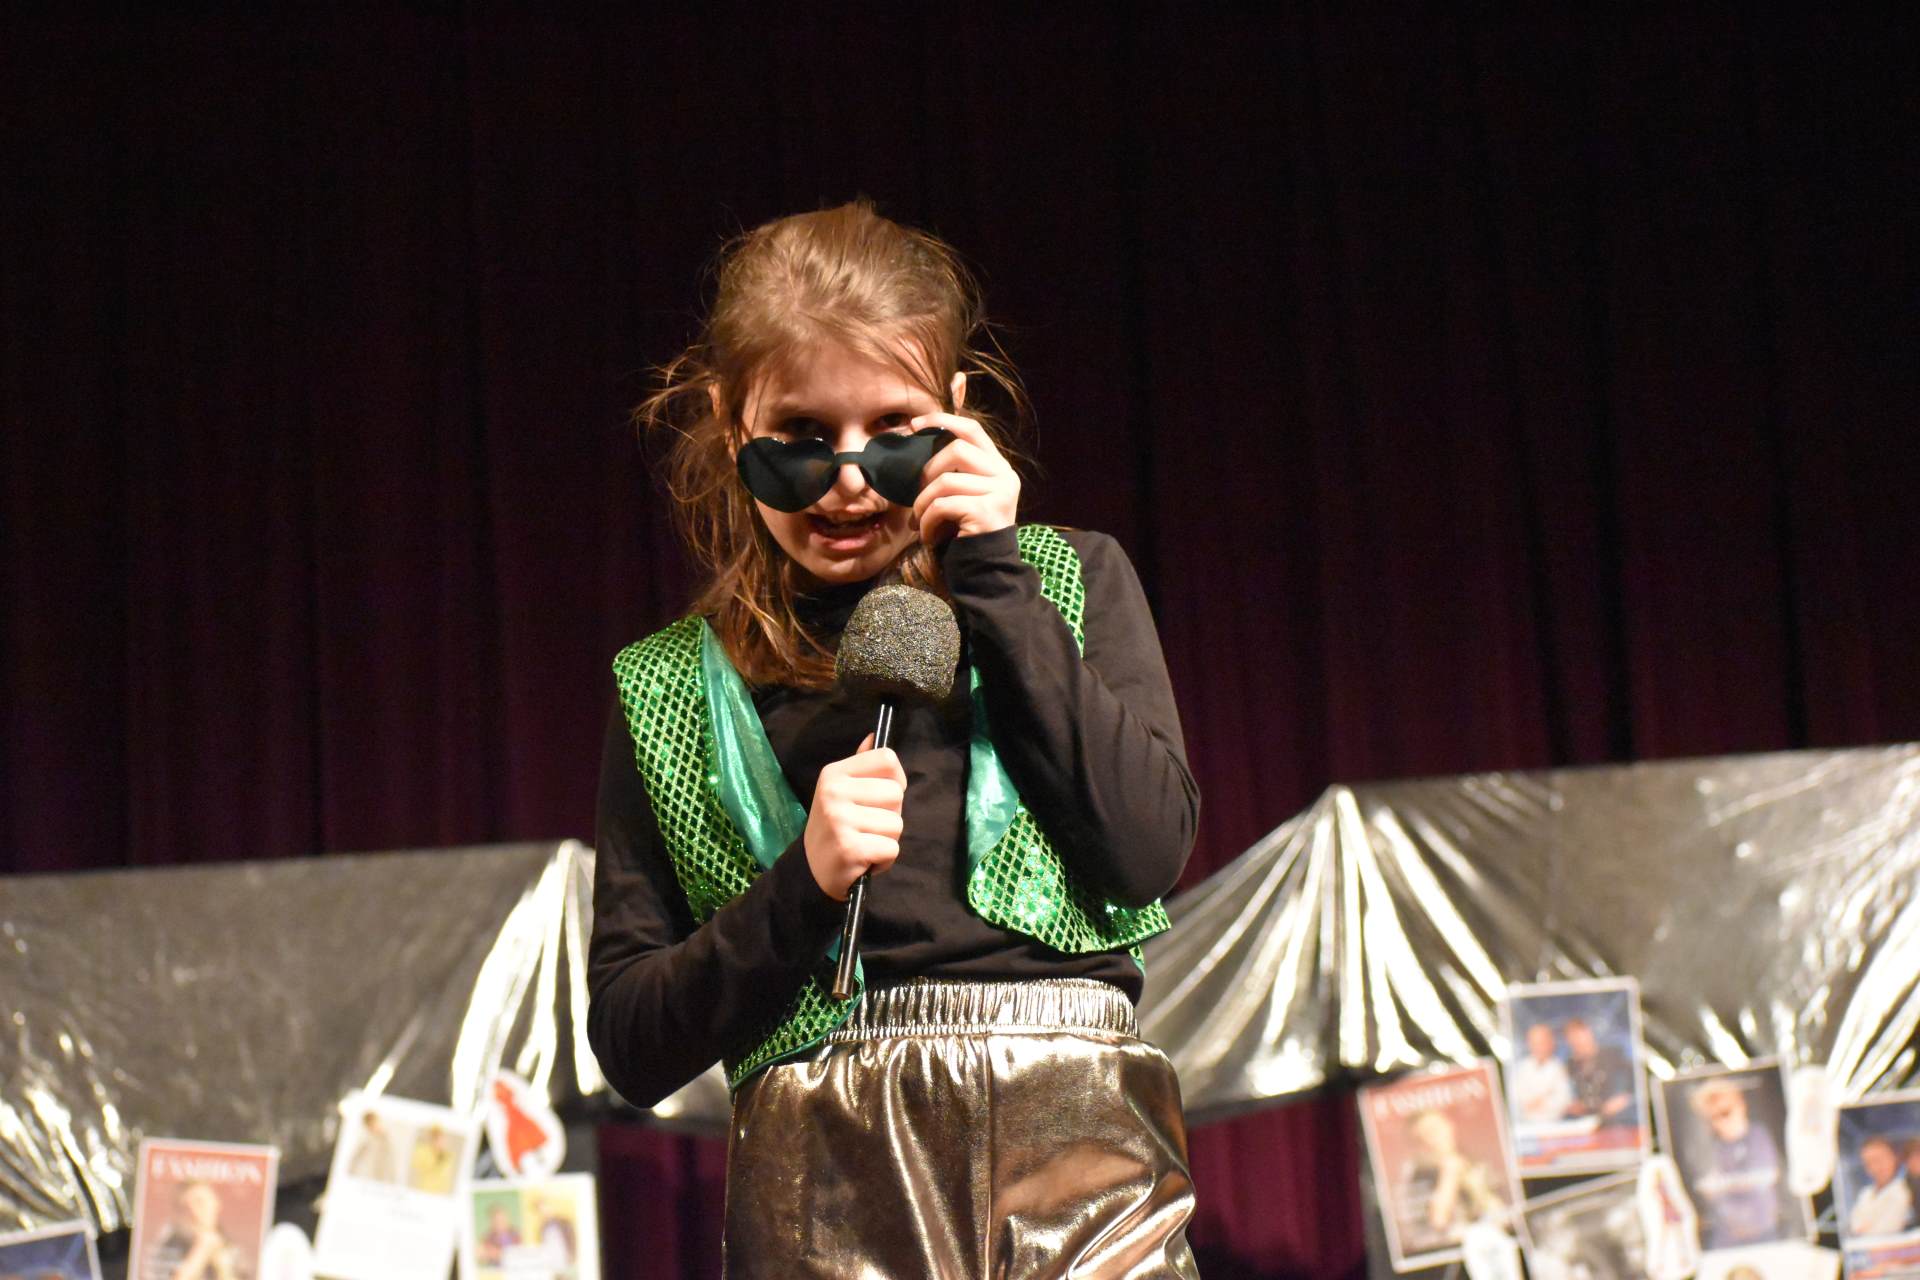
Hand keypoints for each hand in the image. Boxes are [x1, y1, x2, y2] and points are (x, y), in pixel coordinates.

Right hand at [804, 732, 905, 899]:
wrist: (811, 869)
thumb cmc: (835, 827)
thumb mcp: (841, 791)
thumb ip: (862, 766)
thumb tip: (875, 735)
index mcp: (834, 773)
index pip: (887, 759)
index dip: (895, 779)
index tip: (880, 797)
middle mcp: (834, 791)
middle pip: (896, 793)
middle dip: (890, 814)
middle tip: (866, 826)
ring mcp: (840, 819)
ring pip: (897, 824)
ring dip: (887, 839)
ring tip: (864, 842)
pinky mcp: (849, 848)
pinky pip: (891, 849)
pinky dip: (884, 860)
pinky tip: (864, 859)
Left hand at [911, 412, 1018, 544]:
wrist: (986, 574)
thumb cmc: (967, 533)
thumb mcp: (964, 496)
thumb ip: (954, 471)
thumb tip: (917, 443)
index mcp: (999, 467)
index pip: (972, 429)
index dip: (942, 421)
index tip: (913, 426)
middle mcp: (1005, 475)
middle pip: (956, 449)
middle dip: (927, 472)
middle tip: (918, 498)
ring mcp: (1000, 493)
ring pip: (945, 480)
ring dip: (922, 503)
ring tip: (920, 522)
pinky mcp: (988, 512)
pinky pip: (942, 505)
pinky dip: (927, 522)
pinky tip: (928, 537)